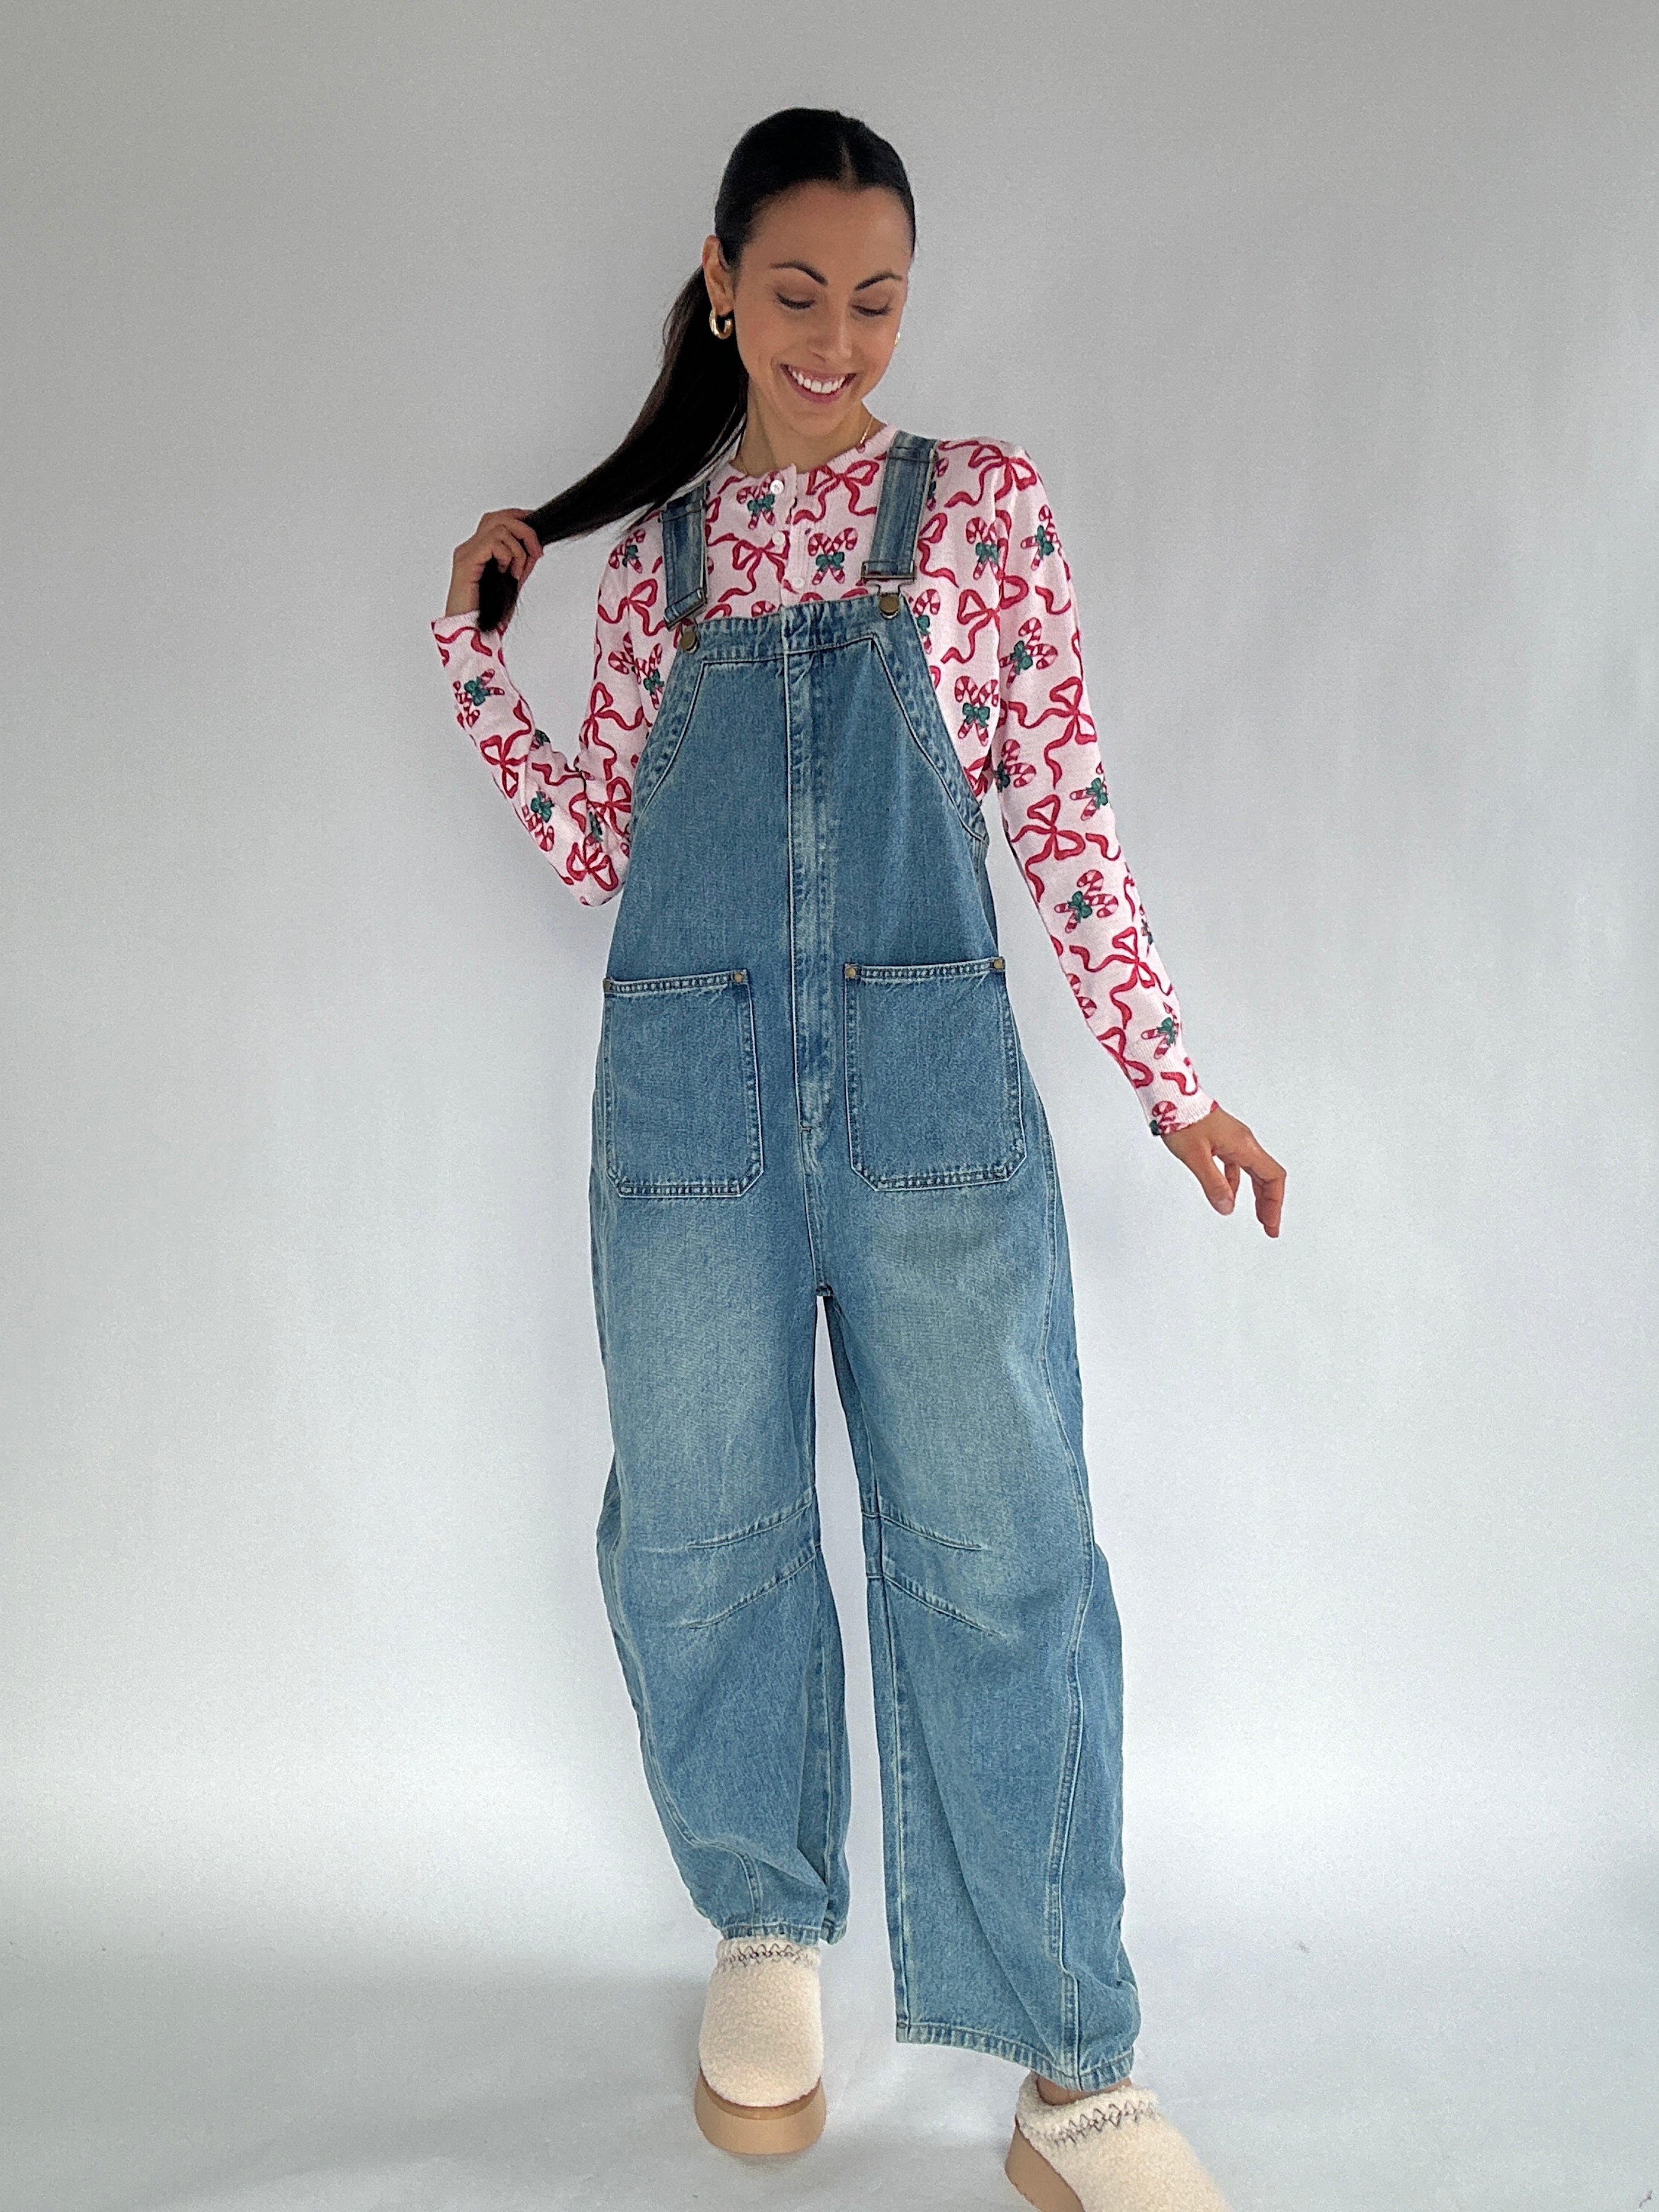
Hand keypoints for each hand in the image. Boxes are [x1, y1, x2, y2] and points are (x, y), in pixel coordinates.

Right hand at [446, 507, 542, 615]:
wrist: (473, 632)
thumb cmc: (488, 613)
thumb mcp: (512, 582)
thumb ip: (521, 563)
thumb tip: (535, 548)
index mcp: (478, 551)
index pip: (497, 519)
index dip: (519, 517)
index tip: (537, 528)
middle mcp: (470, 548)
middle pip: (498, 517)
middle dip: (525, 530)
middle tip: (536, 552)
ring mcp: (466, 553)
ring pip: (499, 527)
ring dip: (518, 550)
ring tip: (516, 572)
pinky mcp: (466, 561)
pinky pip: (493, 543)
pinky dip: (507, 556)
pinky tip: (506, 573)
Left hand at [1159, 1103, 1284, 1236]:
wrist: (1170, 1093)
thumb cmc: (1182, 1119)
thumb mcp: (1196, 1157)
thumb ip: (1213, 1184)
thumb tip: (1227, 1207)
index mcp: (1243, 1145)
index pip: (1271, 1177)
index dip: (1274, 1203)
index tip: (1271, 1224)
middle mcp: (1243, 1141)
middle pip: (1266, 1175)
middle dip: (1269, 1202)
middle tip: (1268, 1226)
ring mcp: (1233, 1139)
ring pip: (1252, 1170)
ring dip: (1255, 1193)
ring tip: (1255, 1214)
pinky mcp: (1221, 1138)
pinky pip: (1236, 1164)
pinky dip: (1236, 1181)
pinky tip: (1227, 1193)